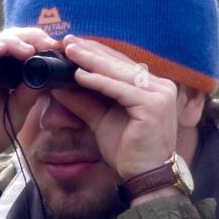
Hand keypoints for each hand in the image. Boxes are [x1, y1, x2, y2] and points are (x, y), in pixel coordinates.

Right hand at [0, 27, 59, 199]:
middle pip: (8, 39)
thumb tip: (48, 75)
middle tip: (49, 44)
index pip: (21, 48)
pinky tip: (1, 50)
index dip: (39, 43)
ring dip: (10, 41)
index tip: (59, 49)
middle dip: (30, 37)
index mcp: (2, 74)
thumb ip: (28, 95)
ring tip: (29, 49)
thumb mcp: (15, 114)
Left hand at [56, 35, 179, 180]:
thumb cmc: (127, 151)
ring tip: (69, 52)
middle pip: (119, 64)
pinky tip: (79, 75)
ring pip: (119, 73)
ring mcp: (160, 94)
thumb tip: (58, 87)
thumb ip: (84, 102)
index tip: (72, 45)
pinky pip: (120, 89)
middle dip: (91, 52)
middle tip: (66, 41)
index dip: (96, 53)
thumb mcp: (100, 121)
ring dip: (91, 61)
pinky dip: (99, 82)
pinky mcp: (154, 105)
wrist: (145, 177)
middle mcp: (160, 86)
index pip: (120, 64)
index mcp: (151, 87)